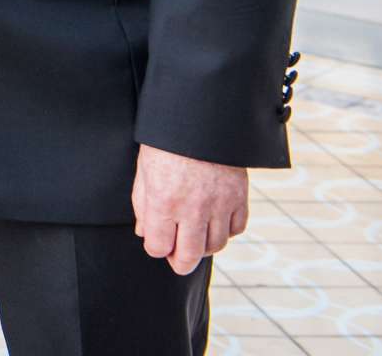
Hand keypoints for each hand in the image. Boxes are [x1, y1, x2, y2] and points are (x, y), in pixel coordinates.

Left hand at [132, 144, 249, 274]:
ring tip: (194, 238)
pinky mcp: (239, 198)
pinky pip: (236, 229)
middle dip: (180, 262)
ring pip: (215, 246)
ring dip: (203, 247)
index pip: (158, 247)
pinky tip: (214, 223)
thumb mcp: (143, 170)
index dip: (156, 248)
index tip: (156, 242)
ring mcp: (219, 205)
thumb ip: (142, 205)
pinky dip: (226, 231)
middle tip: (177, 258)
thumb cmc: (165, 142)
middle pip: (189, 257)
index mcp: (163, 202)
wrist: (200, 119)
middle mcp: (192, 209)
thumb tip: (144, 233)